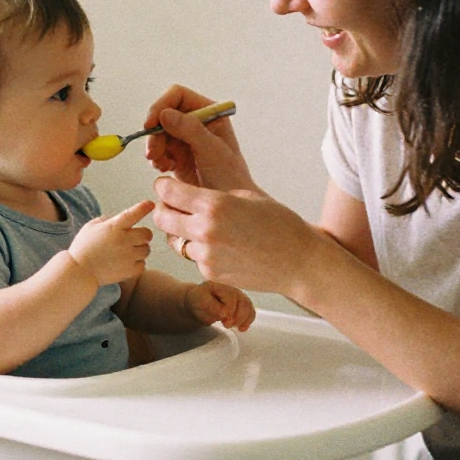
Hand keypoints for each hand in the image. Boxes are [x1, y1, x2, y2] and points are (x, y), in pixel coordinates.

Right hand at [68, 200, 154, 287]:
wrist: (80, 272)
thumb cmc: (83, 248)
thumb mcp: (91, 227)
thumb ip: (105, 221)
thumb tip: (114, 218)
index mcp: (114, 227)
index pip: (133, 214)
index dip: (144, 208)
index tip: (151, 204)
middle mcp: (124, 240)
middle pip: (147, 234)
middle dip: (143, 235)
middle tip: (134, 238)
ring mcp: (128, 256)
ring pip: (146, 249)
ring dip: (140, 249)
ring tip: (127, 252)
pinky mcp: (130, 271)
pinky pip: (143, 264)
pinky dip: (137, 263)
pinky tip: (125, 263)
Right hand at [143, 85, 256, 192]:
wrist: (226, 203)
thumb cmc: (230, 177)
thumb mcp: (212, 151)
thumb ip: (190, 130)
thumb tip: (165, 114)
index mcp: (209, 112)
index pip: (178, 95)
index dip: (161, 106)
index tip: (150, 124)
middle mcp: (196, 121)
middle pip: (163, 114)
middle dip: (156, 133)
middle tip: (153, 154)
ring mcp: (185, 137)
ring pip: (158, 132)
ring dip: (155, 148)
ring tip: (162, 165)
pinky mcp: (177, 153)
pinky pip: (158, 148)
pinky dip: (157, 158)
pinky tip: (167, 169)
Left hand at [153, 177, 336, 298]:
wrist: (298, 261)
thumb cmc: (277, 223)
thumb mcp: (245, 196)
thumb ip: (211, 195)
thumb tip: (183, 194)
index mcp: (214, 205)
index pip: (167, 191)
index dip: (164, 185)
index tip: (167, 185)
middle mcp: (205, 230)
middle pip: (160, 217)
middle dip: (163, 208)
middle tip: (174, 205)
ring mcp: (206, 255)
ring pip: (175, 240)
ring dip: (182, 232)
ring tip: (206, 228)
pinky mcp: (210, 273)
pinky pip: (192, 257)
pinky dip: (200, 250)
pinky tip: (222, 246)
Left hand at [185, 280, 255, 331]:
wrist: (197, 303)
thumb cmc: (198, 300)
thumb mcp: (200, 300)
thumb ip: (211, 305)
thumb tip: (225, 313)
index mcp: (222, 286)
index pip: (232, 297)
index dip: (230, 310)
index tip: (223, 320)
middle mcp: (233, 290)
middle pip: (244, 303)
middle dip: (238, 317)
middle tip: (226, 325)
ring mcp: (239, 298)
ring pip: (249, 308)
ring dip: (243, 320)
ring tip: (233, 327)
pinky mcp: (242, 307)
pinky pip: (251, 313)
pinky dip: (248, 322)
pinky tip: (241, 329)